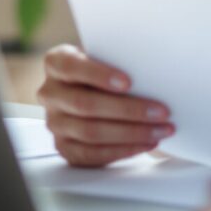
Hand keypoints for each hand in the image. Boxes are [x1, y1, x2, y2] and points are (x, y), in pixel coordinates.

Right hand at [37, 44, 173, 167]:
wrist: (96, 89)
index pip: (71, 67)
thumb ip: (120, 61)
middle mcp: (50, 93)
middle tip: (161, 112)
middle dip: (128, 110)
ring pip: (90, 132)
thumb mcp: (109, 57)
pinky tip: (145, 143)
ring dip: (131, 133)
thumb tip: (152, 74)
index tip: (128, 82)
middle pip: (85, 104)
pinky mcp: (64, 147)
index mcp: (56, 63)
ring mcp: (55, 122)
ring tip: (160, 129)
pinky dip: (123, 150)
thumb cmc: (107, 69)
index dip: (99, 75)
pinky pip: (92, 154)